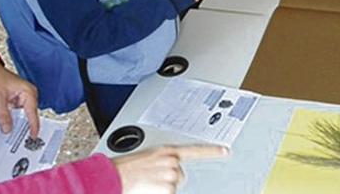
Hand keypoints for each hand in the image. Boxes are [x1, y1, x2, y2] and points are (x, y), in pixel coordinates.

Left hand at [0, 60, 39, 138]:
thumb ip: (3, 114)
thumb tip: (8, 129)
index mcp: (29, 92)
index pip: (33, 112)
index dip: (33, 126)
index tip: (33, 137)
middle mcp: (28, 95)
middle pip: (29, 115)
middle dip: (25, 126)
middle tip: (22, 140)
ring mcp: (23, 97)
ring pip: (22, 115)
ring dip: (18, 122)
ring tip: (13, 134)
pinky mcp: (16, 100)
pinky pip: (16, 112)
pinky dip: (12, 118)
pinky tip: (7, 125)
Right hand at [114, 145, 228, 193]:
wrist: (114, 176)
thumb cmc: (125, 168)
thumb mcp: (148, 157)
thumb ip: (164, 160)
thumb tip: (172, 168)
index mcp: (167, 151)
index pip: (196, 150)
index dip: (212, 151)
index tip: (226, 151)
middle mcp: (173, 162)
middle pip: (180, 175)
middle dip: (168, 178)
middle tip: (150, 178)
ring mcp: (171, 176)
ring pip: (174, 187)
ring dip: (162, 188)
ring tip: (146, 183)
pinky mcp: (168, 189)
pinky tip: (148, 190)